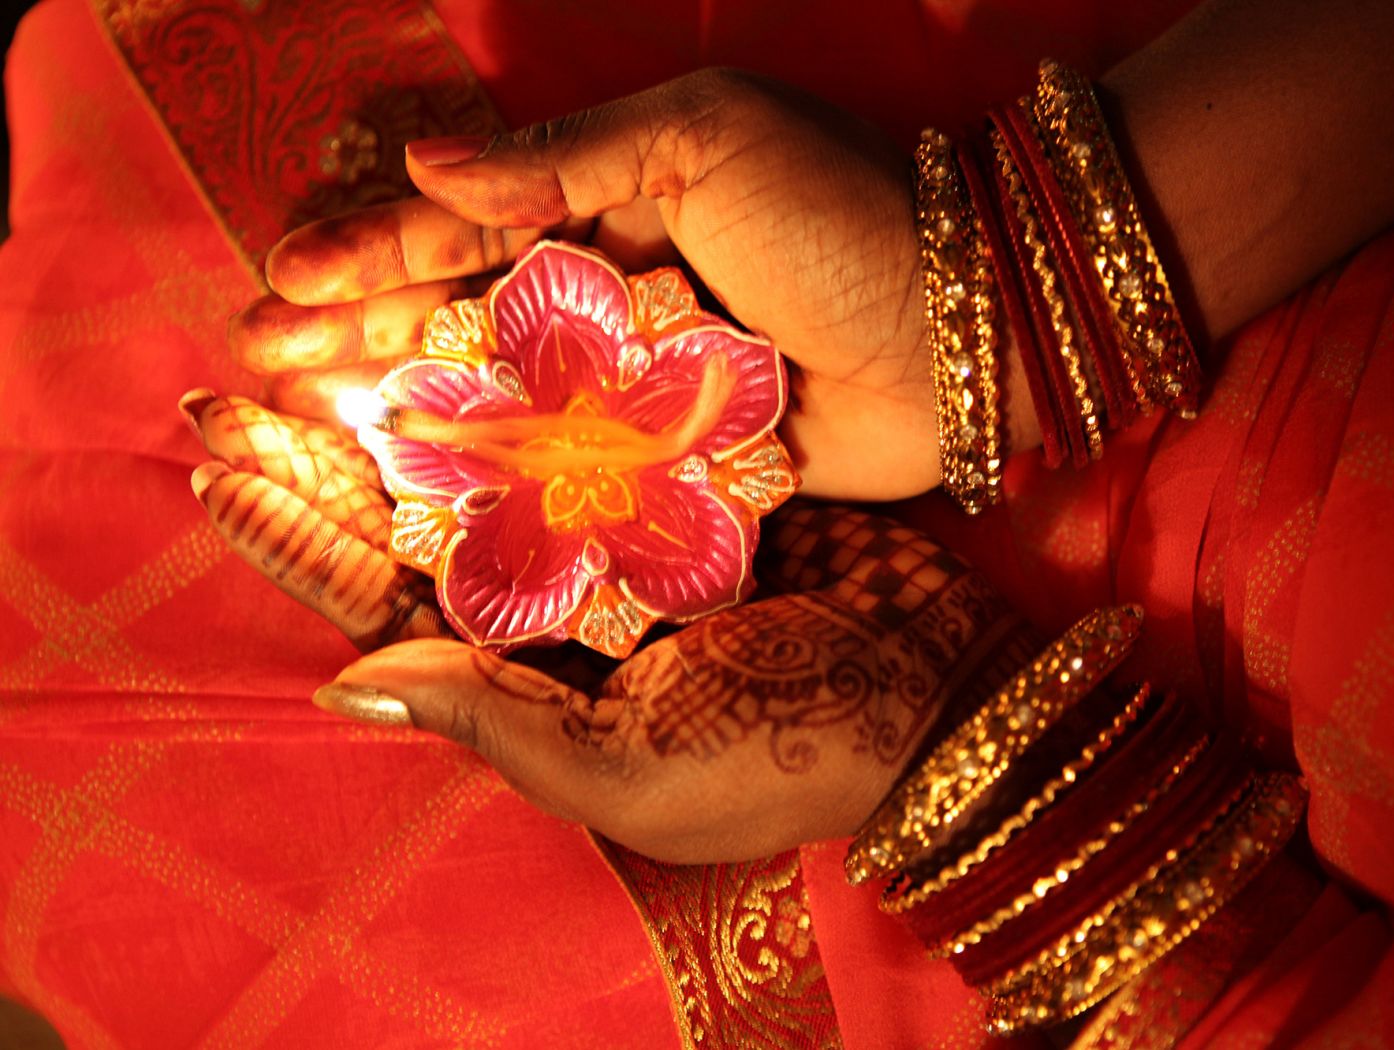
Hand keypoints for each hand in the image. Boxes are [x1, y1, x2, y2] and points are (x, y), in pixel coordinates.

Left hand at [184, 391, 1038, 862]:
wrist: (933, 694)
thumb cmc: (778, 761)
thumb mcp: (629, 773)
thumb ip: (494, 724)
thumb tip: (343, 683)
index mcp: (525, 679)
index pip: (384, 602)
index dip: (300, 540)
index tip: (218, 470)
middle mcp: (558, 599)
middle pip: (418, 512)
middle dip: (328, 450)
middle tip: (237, 377)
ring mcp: (620, 531)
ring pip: (493, 449)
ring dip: (415, 388)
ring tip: (333, 317)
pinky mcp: (685, 477)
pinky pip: (591, 413)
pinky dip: (535, 365)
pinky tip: (477, 303)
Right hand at [229, 69, 946, 499]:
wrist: (969, 331)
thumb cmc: (845, 214)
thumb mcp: (705, 139)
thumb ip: (565, 161)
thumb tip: (425, 165)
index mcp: (612, 203)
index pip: (467, 227)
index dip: (372, 253)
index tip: (286, 280)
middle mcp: (614, 296)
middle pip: (462, 318)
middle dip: (359, 336)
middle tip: (262, 359)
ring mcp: (639, 386)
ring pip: (500, 399)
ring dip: (403, 409)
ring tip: (304, 421)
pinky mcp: (676, 463)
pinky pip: (571, 471)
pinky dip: (497, 481)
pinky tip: (417, 494)